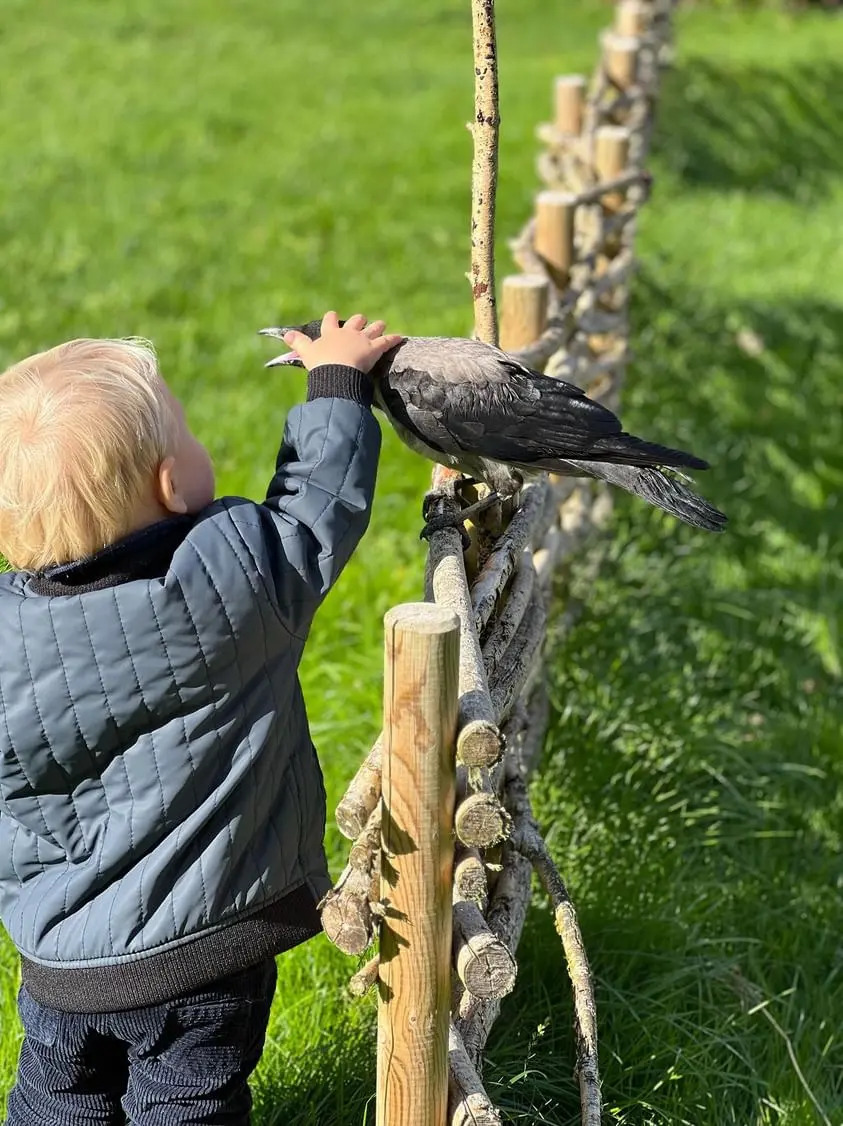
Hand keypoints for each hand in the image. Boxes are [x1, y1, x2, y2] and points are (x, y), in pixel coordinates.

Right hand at [283, 311, 403, 374]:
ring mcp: (362, 339)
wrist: (336, 371)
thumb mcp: (306, 352)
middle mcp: (348, 332)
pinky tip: (400, 337)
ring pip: (373, 328)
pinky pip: (387, 341)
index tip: (333, 316)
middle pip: (355, 320)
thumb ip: (298, 343)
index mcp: (331, 333)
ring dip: (378, 326)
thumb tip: (285, 334)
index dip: (332, 318)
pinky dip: (394, 339)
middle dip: (358, 320)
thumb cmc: (320, 363)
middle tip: (361, 321)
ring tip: (381, 324)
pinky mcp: (375, 349)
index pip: (330, 320)